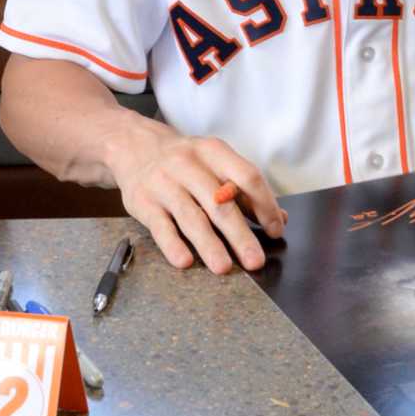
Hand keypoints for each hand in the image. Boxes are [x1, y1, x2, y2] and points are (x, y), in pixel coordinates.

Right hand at [109, 123, 285, 273]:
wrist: (135, 147)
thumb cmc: (186, 161)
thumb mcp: (215, 164)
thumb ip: (246, 191)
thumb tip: (279, 219)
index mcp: (214, 151)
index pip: (247, 176)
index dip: (264, 204)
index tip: (276, 230)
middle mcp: (188, 164)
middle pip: (220, 202)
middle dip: (240, 235)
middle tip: (255, 260)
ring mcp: (164, 183)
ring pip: (191, 217)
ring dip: (209, 245)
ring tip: (224, 268)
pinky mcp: (143, 202)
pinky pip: (160, 226)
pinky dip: (173, 244)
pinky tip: (185, 261)